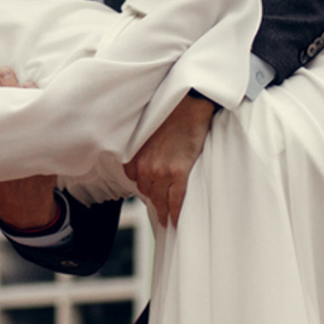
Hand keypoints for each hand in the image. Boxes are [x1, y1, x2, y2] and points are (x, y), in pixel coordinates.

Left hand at [126, 90, 215, 228]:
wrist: (188, 103)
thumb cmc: (169, 113)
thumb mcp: (147, 133)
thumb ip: (144, 151)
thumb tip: (150, 163)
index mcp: (135, 156)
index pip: (136, 181)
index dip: (145, 187)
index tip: (151, 193)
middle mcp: (144, 167)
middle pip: (146, 193)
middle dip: (153, 201)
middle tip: (160, 210)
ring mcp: (161, 172)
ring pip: (160, 200)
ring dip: (163, 211)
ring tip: (167, 219)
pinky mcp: (178, 173)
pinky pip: (176, 200)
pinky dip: (175, 212)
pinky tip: (176, 220)